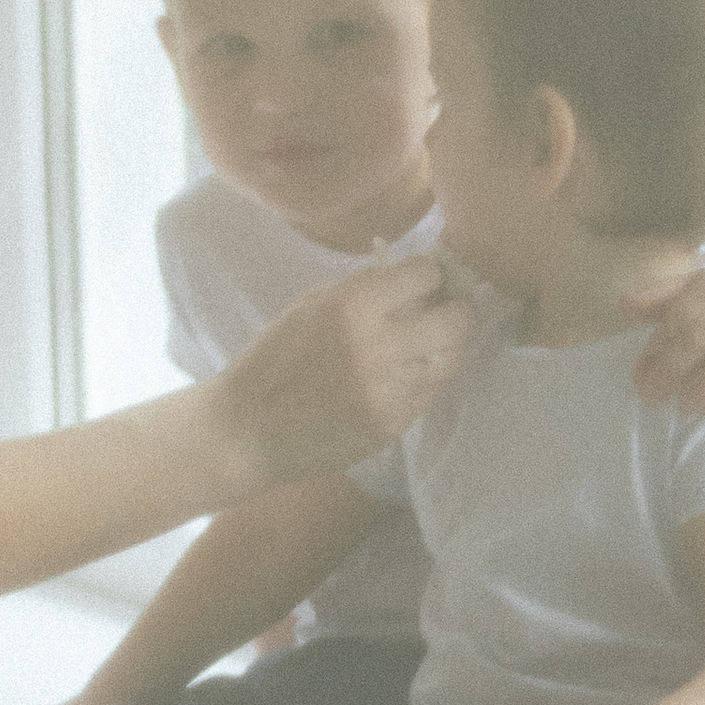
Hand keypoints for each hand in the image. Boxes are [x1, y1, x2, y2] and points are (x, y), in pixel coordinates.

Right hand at [215, 256, 473, 489]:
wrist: (249, 430)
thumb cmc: (274, 360)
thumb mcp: (310, 307)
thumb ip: (362, 291)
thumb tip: (409, 279)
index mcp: (352, 305)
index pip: (426, 274)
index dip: (428, 276)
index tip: (423, 283)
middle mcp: (378, 345)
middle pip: (455, 320)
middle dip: (454, 312)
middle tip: (447, 313)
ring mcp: (389, 390)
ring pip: (449, 361)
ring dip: (441, 351)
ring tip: (422, 349)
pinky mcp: (393, 425)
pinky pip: (427, 396)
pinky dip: (419, 385)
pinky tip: (396, 383)